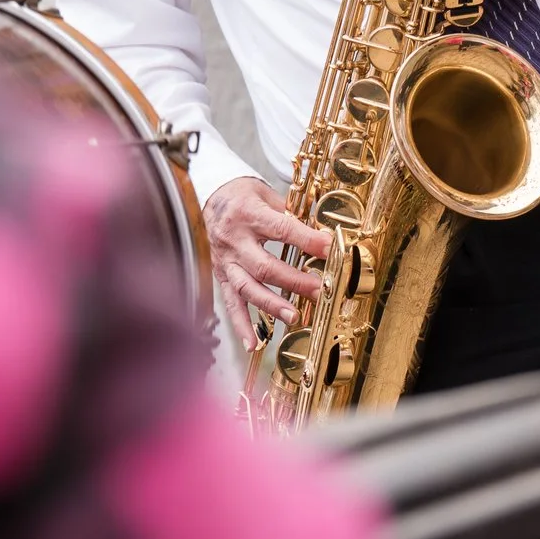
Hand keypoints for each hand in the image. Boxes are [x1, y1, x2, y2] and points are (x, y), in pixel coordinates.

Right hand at [205, 176, 329, 348]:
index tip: (330, 249)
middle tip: (320, 290)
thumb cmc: (242, 194)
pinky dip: (241, 325)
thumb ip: (290, 215)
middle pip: (265, 266)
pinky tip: (253, 344)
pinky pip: (230, 303)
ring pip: (247, 288)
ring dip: (271, 305)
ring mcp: (226, 260)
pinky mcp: (222, 275)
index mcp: (248, 214)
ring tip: (293, 316)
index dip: (308, 241)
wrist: (209, 196)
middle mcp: (234, 240)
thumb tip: (322, 235)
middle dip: (294, 281)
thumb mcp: (266, 194)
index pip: (283, 230)